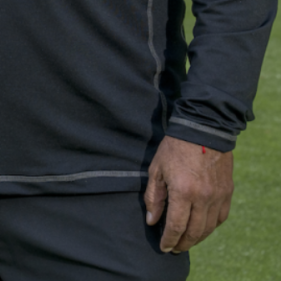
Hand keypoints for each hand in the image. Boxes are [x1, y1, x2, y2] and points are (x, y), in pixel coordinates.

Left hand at [144, 135, 232, 252]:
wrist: (202, 130)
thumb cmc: (174, 147)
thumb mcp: (156, 168)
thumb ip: (154, 197)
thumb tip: (152, 221)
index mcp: (182, 191)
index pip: (176, 226)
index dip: (169, 240)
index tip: (163, 247)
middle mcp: (203, 198)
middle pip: (194, 232)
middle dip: (183, 243)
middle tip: (174, 248)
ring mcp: (217, 196)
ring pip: (208, 228)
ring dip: (197, 239)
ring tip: (186, 241)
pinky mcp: (227, 192)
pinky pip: (220, 218)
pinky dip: (210, 227)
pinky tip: (201, 227)